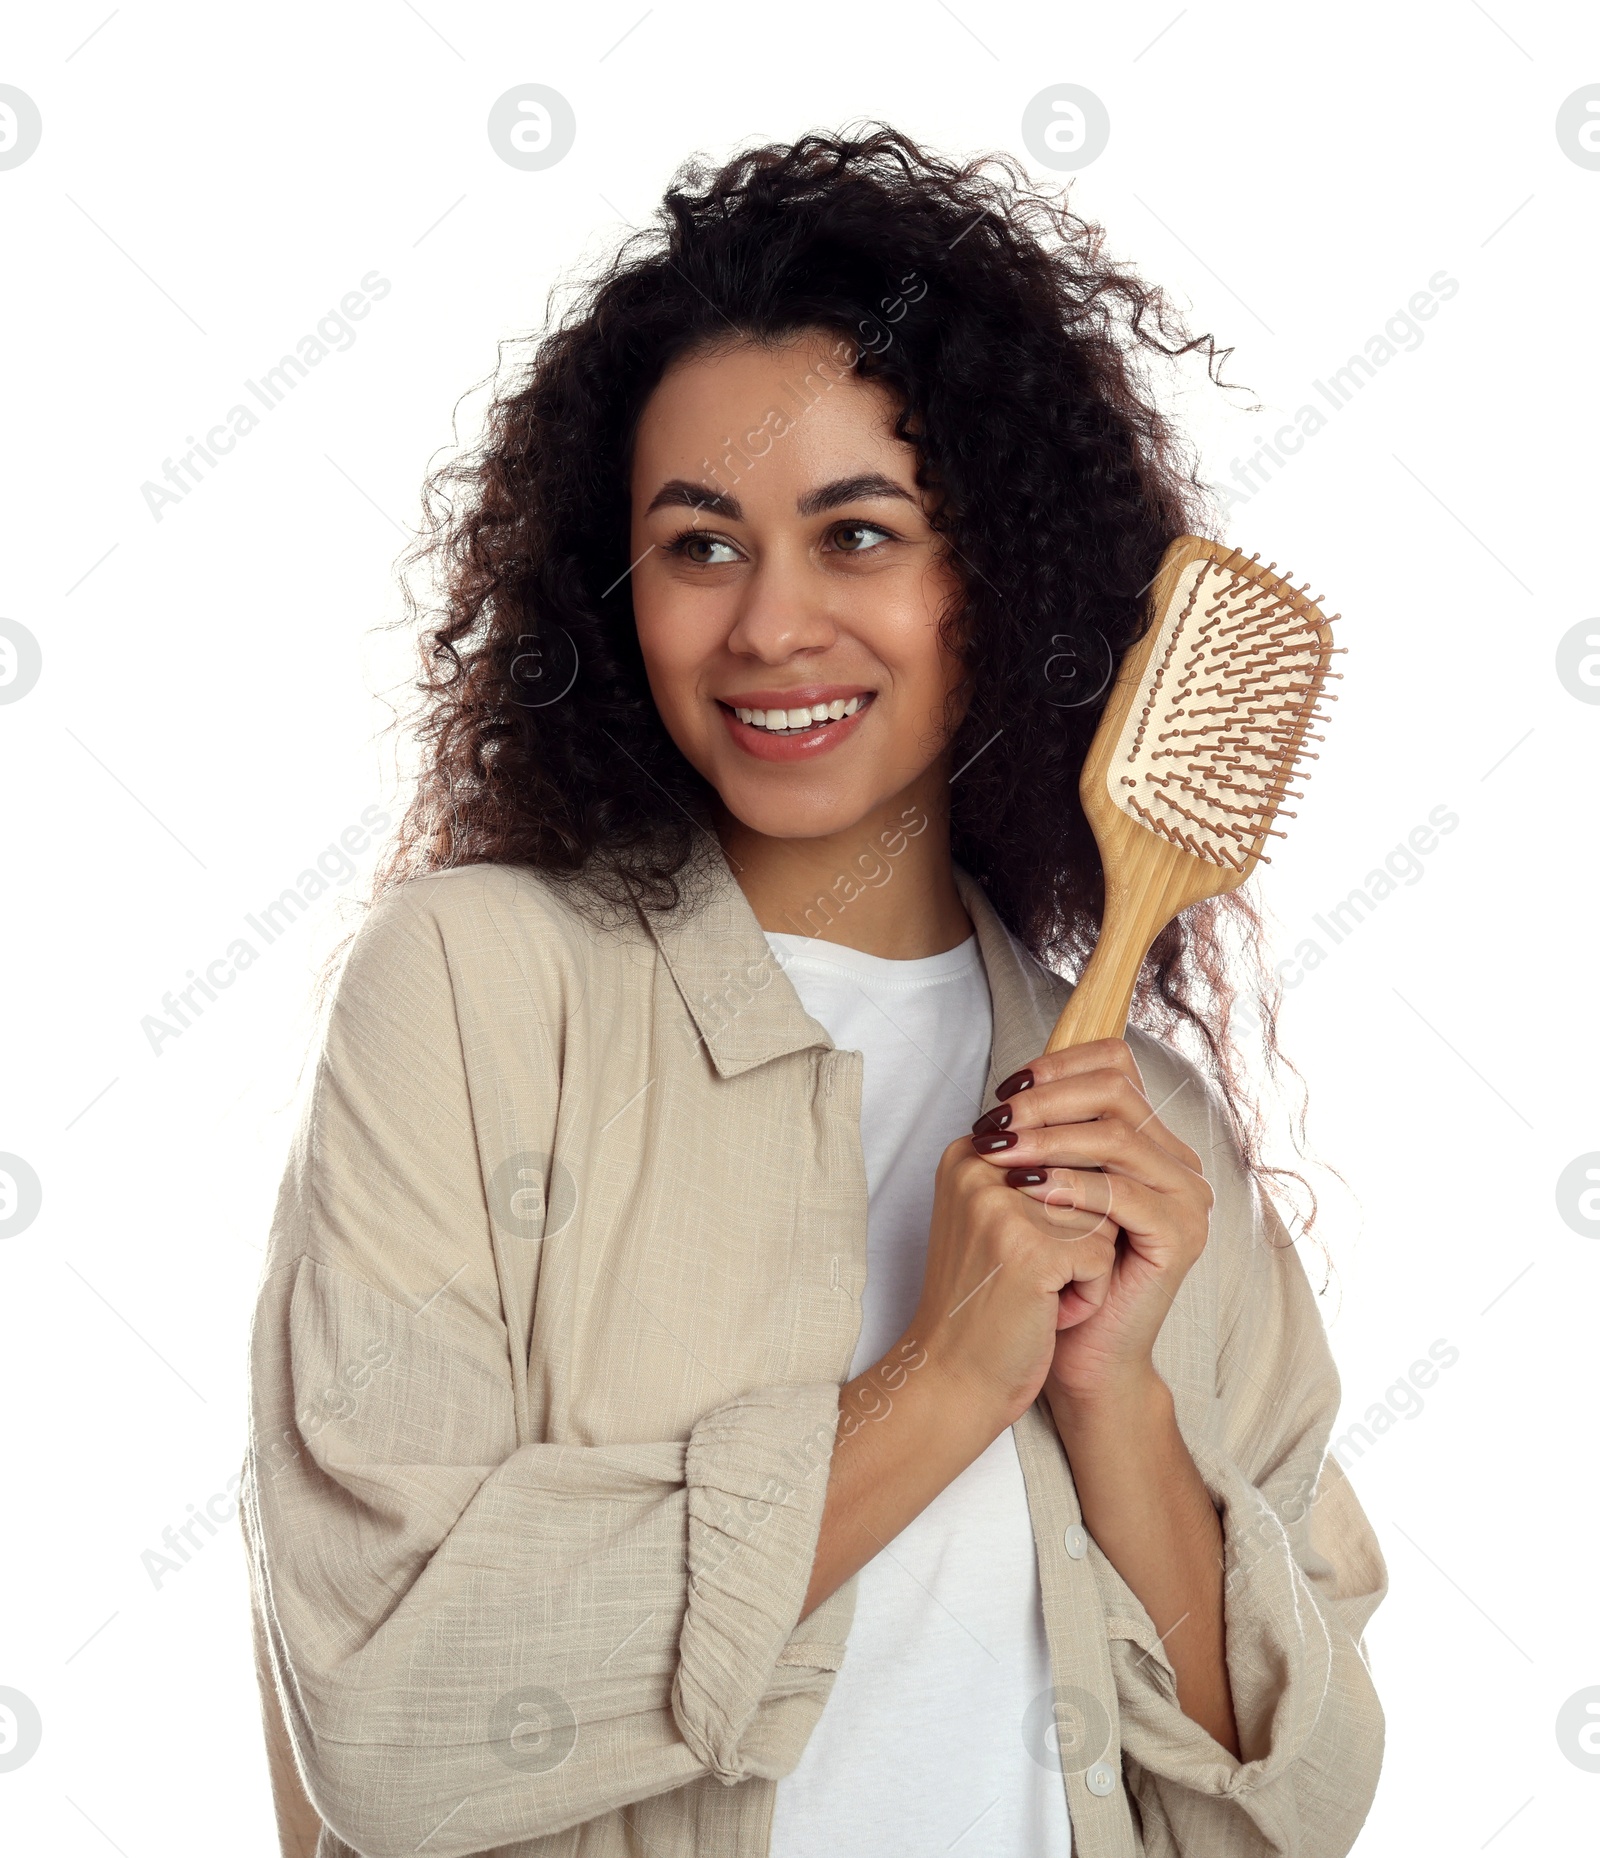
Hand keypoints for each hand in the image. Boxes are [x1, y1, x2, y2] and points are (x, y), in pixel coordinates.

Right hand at [901, 1132, 1120, 1434]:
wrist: (954, 1378)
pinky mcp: (1032, 1250)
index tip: (1013, 1250)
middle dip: (1077, 1238)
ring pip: (1101, 1217)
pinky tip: (1044, 1313)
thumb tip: (1109, 1140)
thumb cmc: (984, 1301)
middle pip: (1086, 1182)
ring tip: (1036, 1293)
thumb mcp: (995, 1219)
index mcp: (967, 1153)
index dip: (1061, 1212)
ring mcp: (1003, 1207)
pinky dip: (1088, 1295)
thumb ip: (1036, 1173)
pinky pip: (1102, 1257)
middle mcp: (979, 1169)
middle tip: (1026, 1277)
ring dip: (1086, 1265)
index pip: (1063, 1151)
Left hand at [969, 1039, 1212, 1406]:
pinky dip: (1072, 1185)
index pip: (1115, 1065)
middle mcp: (1179, 1162)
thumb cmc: (1056, 1268)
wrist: (1079, 1353)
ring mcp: (1188, 1198)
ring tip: (1000, 1152)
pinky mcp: (1181, 1236)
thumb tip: (1010, 1085)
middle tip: (995, 1121)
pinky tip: (1030, 1188)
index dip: (1058, 1066)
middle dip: (1046, 1101)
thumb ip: (1046, 1134)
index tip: (1004, 1089)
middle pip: (1115, 1093)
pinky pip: (1123, 1194)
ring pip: (1117, 1137)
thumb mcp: (1048, 1187)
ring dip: (1049, 1138)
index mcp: (1152, 1139)